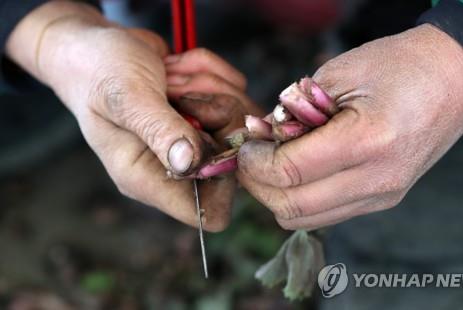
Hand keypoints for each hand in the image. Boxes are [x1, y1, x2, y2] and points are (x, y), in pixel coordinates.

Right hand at [5, 2, 255, 230]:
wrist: (95, 45)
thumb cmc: (99, 71)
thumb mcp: (126, 97)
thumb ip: (160, 131)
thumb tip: (191, 165)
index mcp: (148, 178)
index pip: (207, 212)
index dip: (222, 177)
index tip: (209, 131)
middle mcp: (174, 166)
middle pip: (236, 162)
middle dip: (219, 114)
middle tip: (183, 92)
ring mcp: (192, 142)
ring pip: (239, 124)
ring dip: (212, 88)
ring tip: (171, 75)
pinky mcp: (204, 117)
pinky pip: (235, 95)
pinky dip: (213, 73)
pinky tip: (177, 68)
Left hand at [237, 24, 462, 229]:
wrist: (453, 79)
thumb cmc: (398, 66)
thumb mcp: (337, 75)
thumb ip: (292, 110)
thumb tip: (260, 137)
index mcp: (367, 141)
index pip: (289, 173)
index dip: (254, 163)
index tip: (246, 145)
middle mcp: (377, 180)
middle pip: (293, 208)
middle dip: (259, 185)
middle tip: (251, 157)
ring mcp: (382, 196)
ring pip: (306, 220)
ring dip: (277, 196)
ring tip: (273, 163)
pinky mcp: (383, 200)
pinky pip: (326, 214)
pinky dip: (301, 198)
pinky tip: (300, 170)